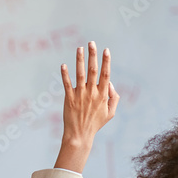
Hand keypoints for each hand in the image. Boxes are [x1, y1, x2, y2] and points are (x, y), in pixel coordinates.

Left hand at [54, 41, 119, 172]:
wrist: (80, 135)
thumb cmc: (95, 123)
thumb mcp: (110, 113)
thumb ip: (114, 97)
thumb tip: (110, 83)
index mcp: (103, 95)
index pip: (106, 74)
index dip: (106, 61)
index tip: (106, 50)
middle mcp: (92, 93)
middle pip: (93, 70)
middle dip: (93, 55)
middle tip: (91, 42)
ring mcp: (80, 95)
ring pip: (80, 74)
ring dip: (80, 60)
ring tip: (79, 48)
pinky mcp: (69, 98)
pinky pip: (66, 84)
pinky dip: (65, 74)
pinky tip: (63, 65)